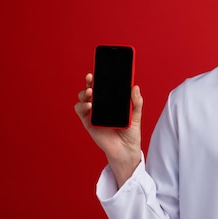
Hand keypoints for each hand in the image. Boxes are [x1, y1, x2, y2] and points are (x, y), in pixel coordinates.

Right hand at [74, 73, 143, 187]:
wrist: (126, 151)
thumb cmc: (131, 133)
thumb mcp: (136, 116)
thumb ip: (136, 102)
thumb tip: (135, 87)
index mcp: (113, 101)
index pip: (106, 86)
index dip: (103, 76)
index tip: (103, 67)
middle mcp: (102, 105)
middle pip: (93, 89)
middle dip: (90, 81)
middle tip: (92, 77)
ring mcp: (94, 113)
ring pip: (84, 98)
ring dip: (84, 93)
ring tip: (90, 92)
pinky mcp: (88, 122)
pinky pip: (81, 111)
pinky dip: (82, 106)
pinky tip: (89, 106)